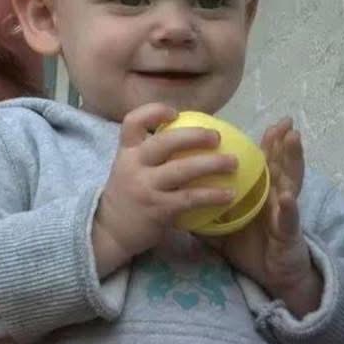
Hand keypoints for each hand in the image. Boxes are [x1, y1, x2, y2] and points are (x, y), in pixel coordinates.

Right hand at [92, 103, 236, 276]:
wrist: (110, 231)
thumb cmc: (128, 195)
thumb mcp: (130, 168)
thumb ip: (151, 154)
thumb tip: (190, 138)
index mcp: (127, 151)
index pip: (133, 121)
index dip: (154, 112)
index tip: (175, 114)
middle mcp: (134, 166)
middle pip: (164, 142)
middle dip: (194, 136)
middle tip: (216, 137)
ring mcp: (145, 188)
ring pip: (181, 170)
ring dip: (211, 164)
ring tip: (232, 163)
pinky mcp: (157, 209)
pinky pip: (189, 198)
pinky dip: (212, 195)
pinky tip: (229, 194)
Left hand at [221, 117, 321, 315]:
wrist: (274, 277)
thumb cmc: (251, 248)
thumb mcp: (224, 226)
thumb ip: (205, 209)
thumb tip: (178, 197)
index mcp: (261, 193)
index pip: (261, 163)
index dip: (264, 143)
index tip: (261, 121)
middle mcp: (276, 197)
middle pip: (279, 165)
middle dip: (282, 143)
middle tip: (284, 122)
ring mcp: (285, 213)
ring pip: (291, 182)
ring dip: (293, 160)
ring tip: (293, 140)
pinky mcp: (288, 233)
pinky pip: (286, 219)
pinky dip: (287, 207)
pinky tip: (286, 196)